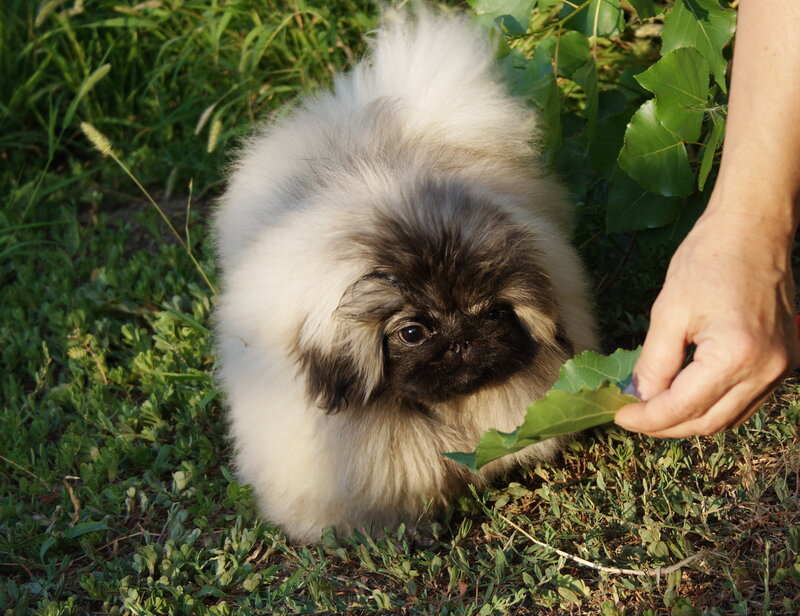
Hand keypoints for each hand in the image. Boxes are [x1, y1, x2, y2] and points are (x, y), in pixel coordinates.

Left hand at [614, 205, 798, 437]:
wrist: (753, 229)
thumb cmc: (708, 261)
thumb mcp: (668, 312)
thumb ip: (654, 362)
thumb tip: (640, 396)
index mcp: (736, 356)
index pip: (683, 407)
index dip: (647, 418)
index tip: (618, 415)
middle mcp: (766, 370)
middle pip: (708, 422)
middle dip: (665, 425)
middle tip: (632, 416)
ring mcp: (781, 368)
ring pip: (728, 418)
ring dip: (689, 420)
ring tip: (653, 410)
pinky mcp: (784, 362)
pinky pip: (744, 401)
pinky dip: (713, 405)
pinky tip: (685, 396)